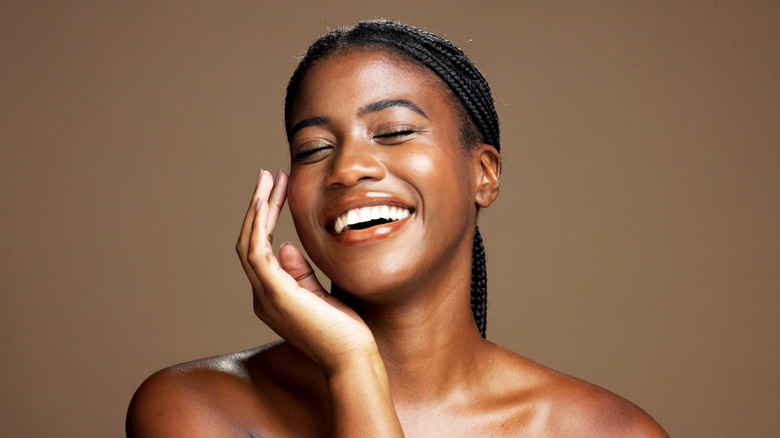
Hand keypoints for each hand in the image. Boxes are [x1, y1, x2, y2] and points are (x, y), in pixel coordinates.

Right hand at [236, 170, 377, 375]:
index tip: (276, 189)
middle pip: (249, 242)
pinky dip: (258, 227)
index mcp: (272, 296)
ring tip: (267, 180)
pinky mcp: (276, 295)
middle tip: (267, 176)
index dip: (265, 218)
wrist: (351, 358)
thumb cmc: (343, 330)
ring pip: (249, 244)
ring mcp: (266, 297)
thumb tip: (285, 246)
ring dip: (256, 209)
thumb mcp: (320, 294)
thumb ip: (301, 273)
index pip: (261, 250)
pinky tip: (265, 204)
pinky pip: (257, 254)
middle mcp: (262, 297)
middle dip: (258, 207)